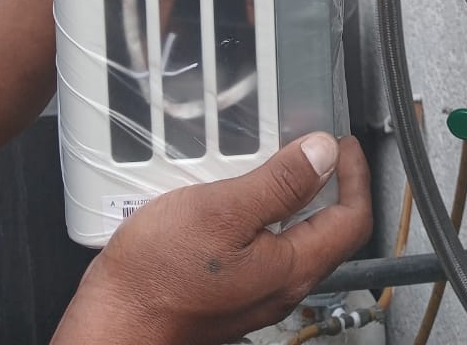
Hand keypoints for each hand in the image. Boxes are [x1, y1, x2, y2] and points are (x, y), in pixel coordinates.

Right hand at [53, 134, 371, 344]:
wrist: (112, 324)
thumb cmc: (157, 278)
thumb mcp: (223, 210)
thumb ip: (280, 183)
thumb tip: (324, 153)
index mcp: (291, 268)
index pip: (352, 220)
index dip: (355, 175)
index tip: (345, 142)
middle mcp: (280, 286)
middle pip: (327, 230)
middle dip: (328, 182)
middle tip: (317, 146)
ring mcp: (255, 291)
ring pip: (292, 236)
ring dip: (292, 195)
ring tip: (277, 159)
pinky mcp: (228, 290)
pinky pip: (261, 246)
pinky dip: (261, 212)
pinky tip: (236, 193)